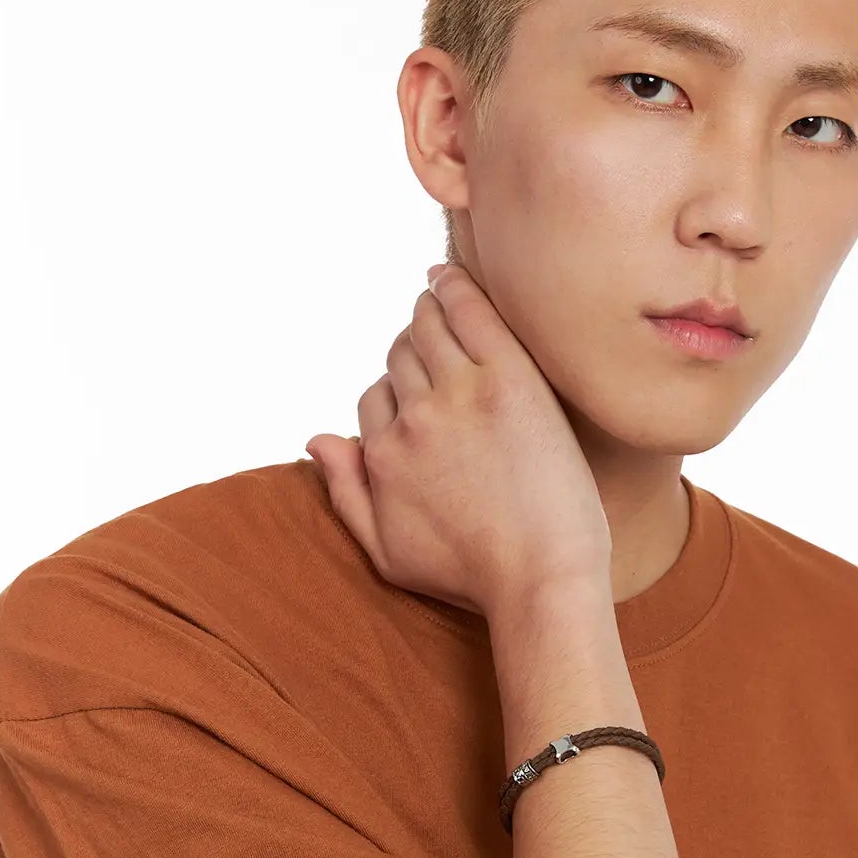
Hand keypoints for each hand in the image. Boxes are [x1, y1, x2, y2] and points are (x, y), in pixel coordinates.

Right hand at [305, 263, 611, 619]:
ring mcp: (459, 394)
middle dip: (414, 350)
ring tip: (444, 306)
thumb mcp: (387, 553)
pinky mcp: (508, 379)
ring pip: (427, 326)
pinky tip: (452, 277)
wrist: (542, 579)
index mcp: (382, 455)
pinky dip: (455, 286)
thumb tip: (316, 439)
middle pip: (399, 357)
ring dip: (431, 311)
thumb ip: (345, 494)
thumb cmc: (472, 577)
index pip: (375, 396)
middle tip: (440, 348)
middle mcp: (412, 418)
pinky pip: (470, 310)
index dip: (398, 393)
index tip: (425, 394)